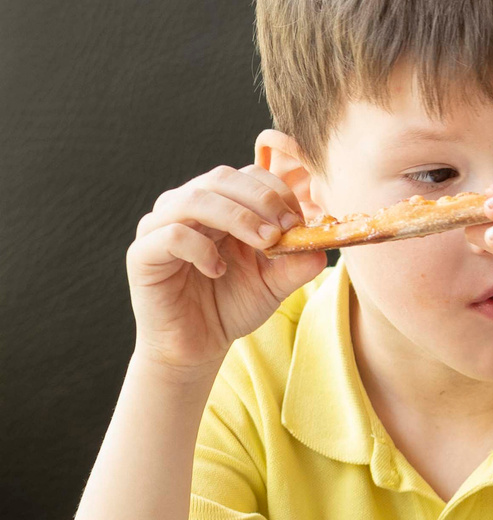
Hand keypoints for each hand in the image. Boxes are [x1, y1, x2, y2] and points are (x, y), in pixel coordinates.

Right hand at [127, 164, 323, 374]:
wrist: (197, 345)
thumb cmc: (232, 305)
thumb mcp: (274, 282)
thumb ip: (297, 262)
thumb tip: (323, 245)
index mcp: (220, 205)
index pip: (247, 175)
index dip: (276, 191)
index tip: (298, 220)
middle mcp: (187, 208)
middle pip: (221, 178)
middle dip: (260, 199)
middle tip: (284, 229)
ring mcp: (160, 228)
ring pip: (194, 198)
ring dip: (237, 216)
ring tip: (263, 243)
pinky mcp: (142, 254)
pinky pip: (170, 235)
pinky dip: (200, 247)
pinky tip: (218, 269)